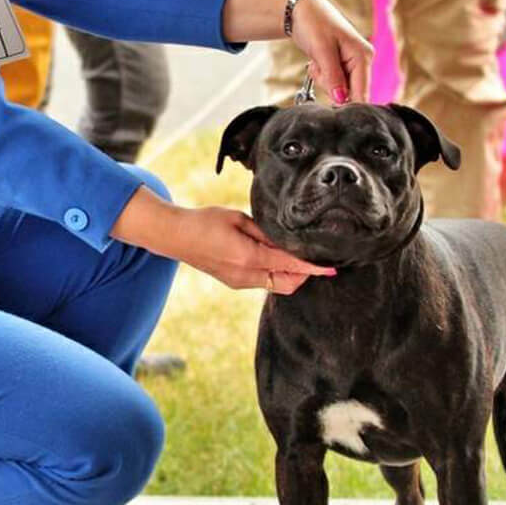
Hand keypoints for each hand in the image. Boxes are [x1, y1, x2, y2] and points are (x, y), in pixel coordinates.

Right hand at [111, 189, 333, 293]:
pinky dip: (276, 273)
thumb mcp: (238, 219)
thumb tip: (289, 242)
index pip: (289, 265)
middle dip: (304, 272)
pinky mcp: (234, 283)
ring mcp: (239, 282)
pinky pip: (264, 282)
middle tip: (312, 254)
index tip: (330, 268)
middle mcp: (245, 276)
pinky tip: (273, 255)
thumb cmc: (205, 221)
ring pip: (277, 285)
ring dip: (290, 273)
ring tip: (292, 252)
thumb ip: (265, 232)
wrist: (175, 236)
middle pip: (288, 283)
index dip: (312, 266)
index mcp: (247, 257)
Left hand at [290, 0, 371, 105]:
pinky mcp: (343, 66)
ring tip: (317, 61)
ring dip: (324, 80)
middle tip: (318, 67)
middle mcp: (363, 61)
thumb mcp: (322, 50)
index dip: (347, 104)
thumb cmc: (313, 23)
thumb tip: (341, 100)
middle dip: (330, 86)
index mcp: (363, 56)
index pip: (362, 92)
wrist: (301, 10)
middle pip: (350, 93)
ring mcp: (354, 64)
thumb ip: (333, 77)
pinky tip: (317, 62)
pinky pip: (333, 82)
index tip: (330, 105)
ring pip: (340, 89)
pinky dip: (322, 76)